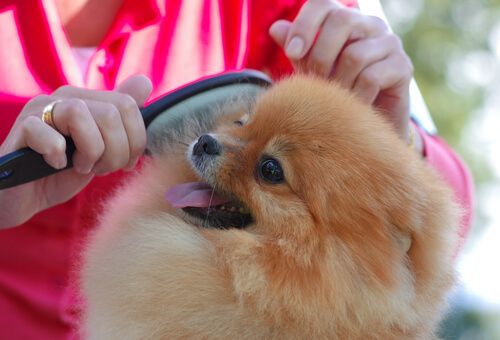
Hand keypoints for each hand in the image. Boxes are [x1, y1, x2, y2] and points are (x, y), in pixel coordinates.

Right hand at [0, 75, 151, 227]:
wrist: (25, 196)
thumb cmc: (64, 172)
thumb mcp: (102, 148)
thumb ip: (122, 118)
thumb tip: (143, 82)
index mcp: (88, 100)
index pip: (128, 104)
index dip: (136, 140)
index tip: (126, 163)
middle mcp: (64, 98)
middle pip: (112, 112)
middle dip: (117, 151)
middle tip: (102, 168)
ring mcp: (39, 111)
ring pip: (80, 114)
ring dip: (91, 151)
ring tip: (81, 166)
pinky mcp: (21, 130)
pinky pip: (47, 134)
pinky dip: (58, 154)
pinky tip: (57, 165)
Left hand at [269, 0, 414, 143]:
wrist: (368, 122)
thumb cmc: (337, 91)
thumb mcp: (311, 70)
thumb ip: (297, 50)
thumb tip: (276, 28)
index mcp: (346, 20)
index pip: (323, 3)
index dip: (304, 24)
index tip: (292, 53)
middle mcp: (371, 24)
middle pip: (341, 20)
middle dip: (320, 56)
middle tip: (316, 82)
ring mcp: (390, 44)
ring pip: (354, 54)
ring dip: (338, 83)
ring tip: (336, 98)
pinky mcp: (403, 67)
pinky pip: (371, 77)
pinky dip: (356, 96)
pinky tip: (354, 106)